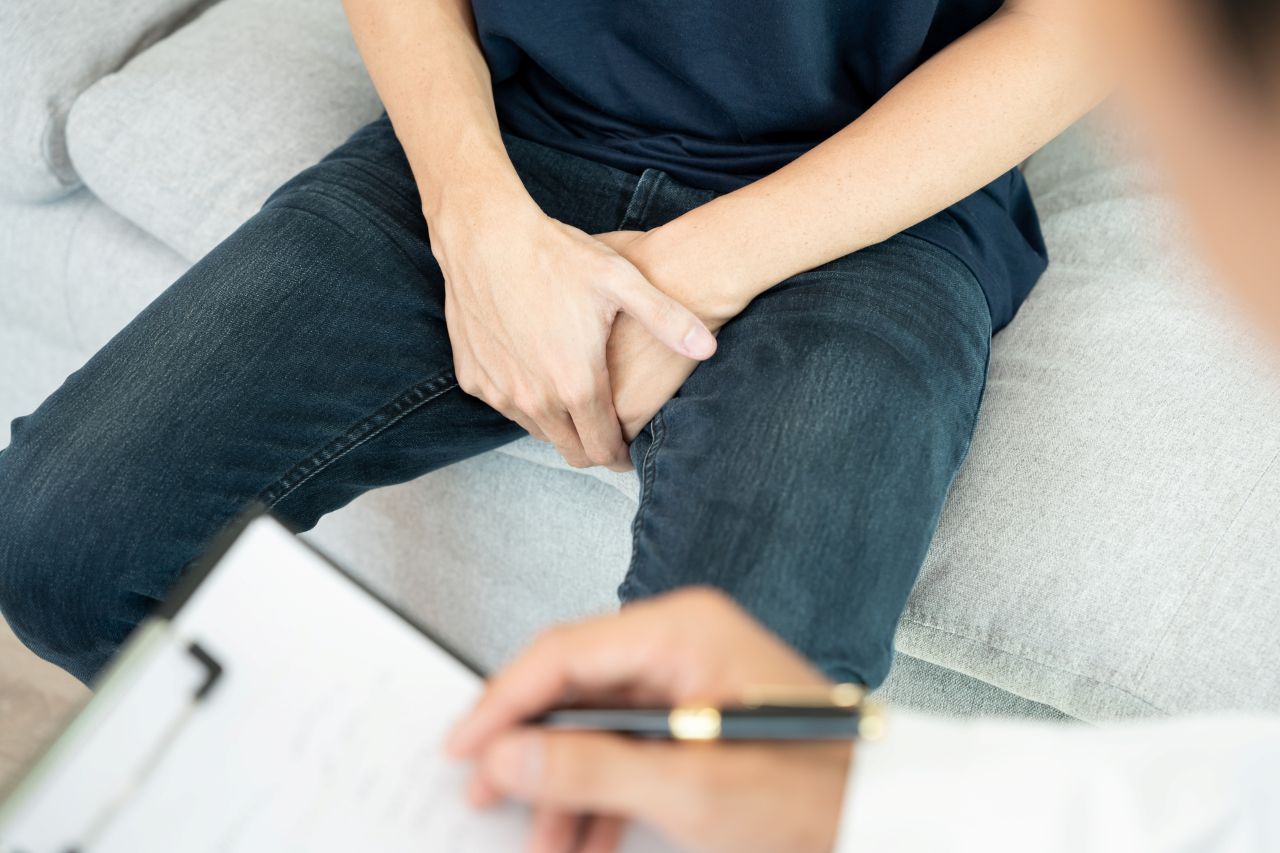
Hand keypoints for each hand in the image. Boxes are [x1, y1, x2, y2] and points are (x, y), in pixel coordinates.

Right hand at [430, 202, 716, 469]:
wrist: (485, 235)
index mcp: (577, 384)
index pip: (603, 450)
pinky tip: (539, 373)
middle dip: (593, 447)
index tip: (628, 452)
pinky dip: (524, 400)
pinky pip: (506, 405)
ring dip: (559, 424)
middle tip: (608, 432)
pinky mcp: (474, 379)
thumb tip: (709, 347)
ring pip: (537, 431)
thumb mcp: (621, 281)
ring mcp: (500, 391)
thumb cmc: (557, 255)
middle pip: (571, 450)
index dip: (620, 456)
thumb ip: (667, 319)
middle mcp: (535, 399)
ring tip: (577, 400)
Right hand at [447, 588, 853, 852]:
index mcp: (682, 631)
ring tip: (541, 843)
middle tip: (486, 795)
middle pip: (574, 689)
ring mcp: (690, 681)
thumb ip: (592, 770)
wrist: (881, 817)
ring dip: (566, 788)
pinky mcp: (696, 720)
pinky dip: (604, 796)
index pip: (563, 653)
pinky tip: (584, 841)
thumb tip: (508, 756)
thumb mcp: (692, 788)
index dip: (503, 702)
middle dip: (532, 752)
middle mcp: (681, 643)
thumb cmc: (815, 792)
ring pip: (596, 728)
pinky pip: (629, 750)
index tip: (463, 747)